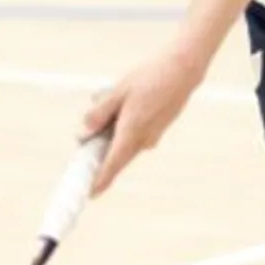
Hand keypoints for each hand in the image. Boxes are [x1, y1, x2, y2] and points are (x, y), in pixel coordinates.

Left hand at [81, 43, 206, 195]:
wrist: (182, 70)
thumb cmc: (149, 78)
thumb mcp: (118, 91)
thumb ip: (99, 113)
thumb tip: (81, 134)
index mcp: (131, 132)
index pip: (112, 164)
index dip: (100, 180)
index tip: (90, 194)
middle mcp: (143, 140)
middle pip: (115, 155)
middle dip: (100, 148)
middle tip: (86, 137)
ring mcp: (152, 136)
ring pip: (123, 141)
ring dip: (112, 128)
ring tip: (111, 97)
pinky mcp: (156, 130)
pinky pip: (133, 133)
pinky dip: (123, 123)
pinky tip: (125, 100)